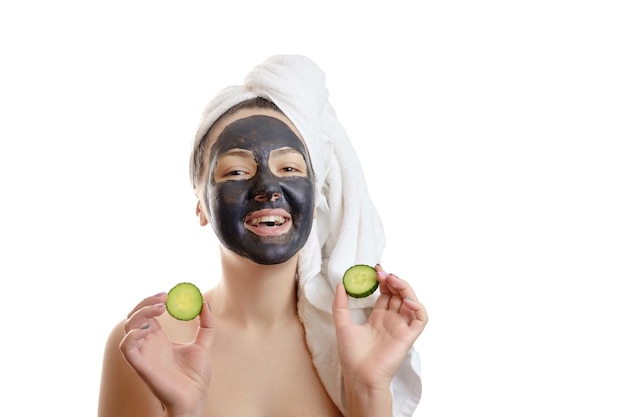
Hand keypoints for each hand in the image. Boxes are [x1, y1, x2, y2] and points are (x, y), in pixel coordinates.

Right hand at [119, 293, 214, 416]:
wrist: (194, 398)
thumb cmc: (196, 377)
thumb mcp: (203, 344)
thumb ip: (206, 325)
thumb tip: (205, 304)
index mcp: (159, 339)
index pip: (148, 314)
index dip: (153, 301)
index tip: (168, 294)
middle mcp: (148, 345)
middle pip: (135, 316)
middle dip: (145, 302)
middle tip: (164, 298)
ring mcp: (143, 354)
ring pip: (128, 327)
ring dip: (140, 313)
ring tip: (160, 309)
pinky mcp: (140, 365)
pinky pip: (126, 347)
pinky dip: (132, 334)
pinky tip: (149, 328)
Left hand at [332, 265, 427, 390]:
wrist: (359, 377)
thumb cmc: (352, 356)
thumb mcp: (342, 326)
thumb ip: (341, 305)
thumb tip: (340, 284)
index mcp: (378, 318)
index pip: (386, 294)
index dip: (383, 281)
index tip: (375, 270)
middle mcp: (391, 321)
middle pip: (398, 294)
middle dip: (392, 280)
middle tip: (381, 273)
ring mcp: (401, 327)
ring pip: (411, 302)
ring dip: (405, 288)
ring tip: (392, 280)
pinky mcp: (409, 336)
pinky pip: (421, 319)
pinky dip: (418, 307)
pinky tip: (406, 301)